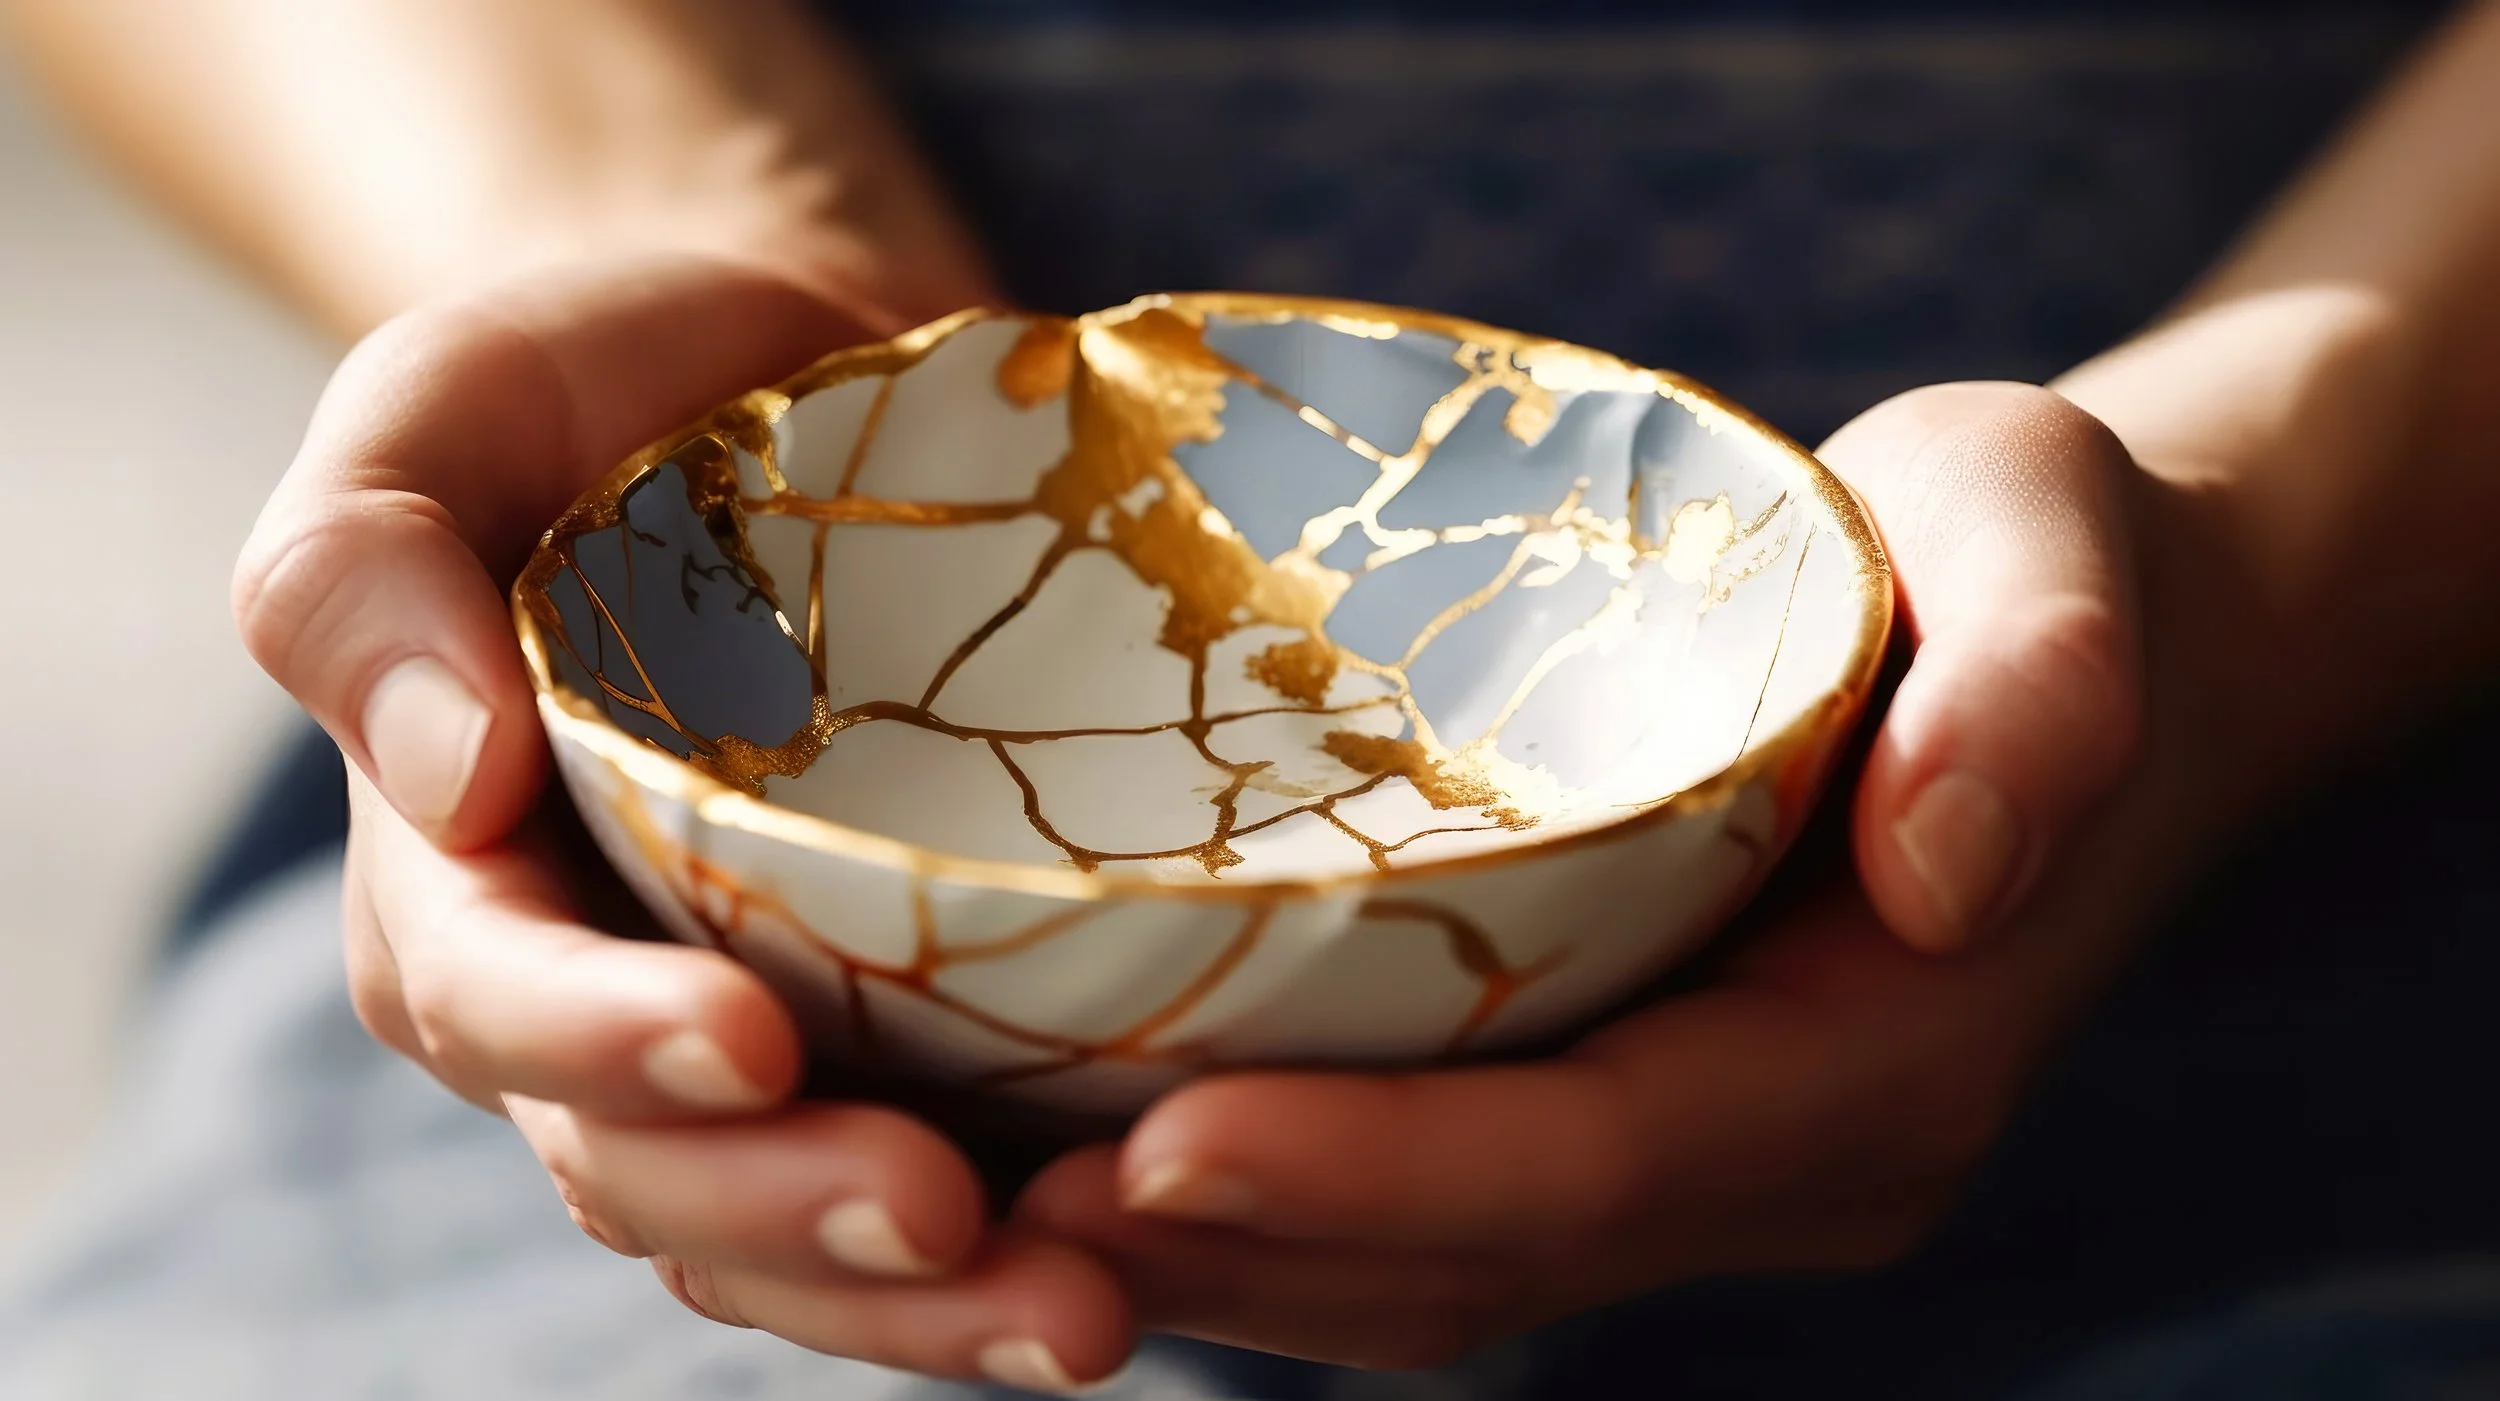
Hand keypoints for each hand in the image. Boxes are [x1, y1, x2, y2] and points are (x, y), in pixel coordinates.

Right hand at [234, 255, 1136, 1392]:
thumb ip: (360, 574)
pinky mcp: (900, 1026)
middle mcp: (596, 997)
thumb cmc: (591, 389)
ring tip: (1083, 1311)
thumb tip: (445, 777)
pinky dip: (1014, 1239)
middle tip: (955, 1223)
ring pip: (800, 1224)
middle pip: (663, 1168)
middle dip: (798, 1217)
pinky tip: (1140, 1253)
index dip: (606, 1045)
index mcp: (458, 881)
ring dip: (927, 1298)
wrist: (775, 372)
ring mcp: (756, 1030)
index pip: (500, 1003)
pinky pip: (932, 1173)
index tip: (747, 1040)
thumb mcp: (435, 414)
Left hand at [1013, 386, 2183, 1366]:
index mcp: (1880, 1055)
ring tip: (996, 1206)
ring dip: (1223, 1261)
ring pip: (1438, 1271)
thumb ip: (2038, 688)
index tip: (1150, 1140)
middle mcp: (1784, 1155)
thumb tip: (1945, 867)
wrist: (2069, 640)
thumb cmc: (2025, 556)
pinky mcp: (1634, 1116)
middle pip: (1480, 1256)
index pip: (1596, 1155)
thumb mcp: (2049, 536)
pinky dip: (1275, 1206)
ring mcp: (1708, 1161)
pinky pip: (1437, 1205)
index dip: (1376, 1171)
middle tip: (994, 1206)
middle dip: (1241, 1244)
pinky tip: (1103, 1145)